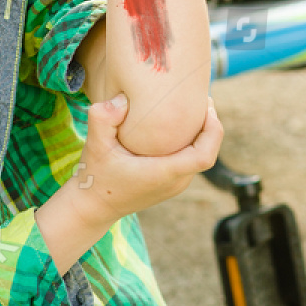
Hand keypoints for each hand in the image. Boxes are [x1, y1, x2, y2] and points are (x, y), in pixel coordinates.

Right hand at [69, 92, 221, 224]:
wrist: (93, 206)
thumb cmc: (95, 176)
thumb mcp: (94, 145)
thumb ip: (103, 118)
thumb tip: (123, 98)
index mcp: (163, 173)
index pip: (204, 155)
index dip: (213, 129)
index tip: (206, 106)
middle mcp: (175, 182)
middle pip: (208, 152)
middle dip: (210, 125)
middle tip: (202, 98)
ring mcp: (175, 185)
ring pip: (202, 156)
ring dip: (203, 133)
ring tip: (193, 107)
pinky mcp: (172, 184)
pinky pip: (192, 160)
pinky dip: (193, 142)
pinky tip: (180, 124)